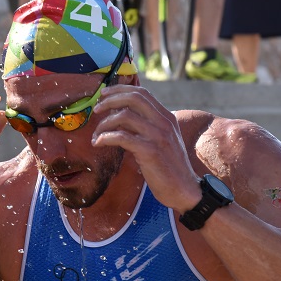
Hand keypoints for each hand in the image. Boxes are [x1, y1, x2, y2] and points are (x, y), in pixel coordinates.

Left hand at [91, 85, 200, 213]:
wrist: (184, 189)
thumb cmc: (168, 167)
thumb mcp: (161, 140)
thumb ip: (145, 126)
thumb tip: (120, 116)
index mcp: (166, 117)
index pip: (142, 93)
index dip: (120, 90)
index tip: (104, 95)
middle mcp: (164, 122)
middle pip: (133, 98)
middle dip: (110, 100)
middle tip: (96, 109)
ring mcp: (158, 136)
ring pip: (125, 116)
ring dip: (104, 124)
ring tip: (96, 135)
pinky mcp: (151, 151)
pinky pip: (122, 137)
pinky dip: (105, 138)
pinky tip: (98, 143)